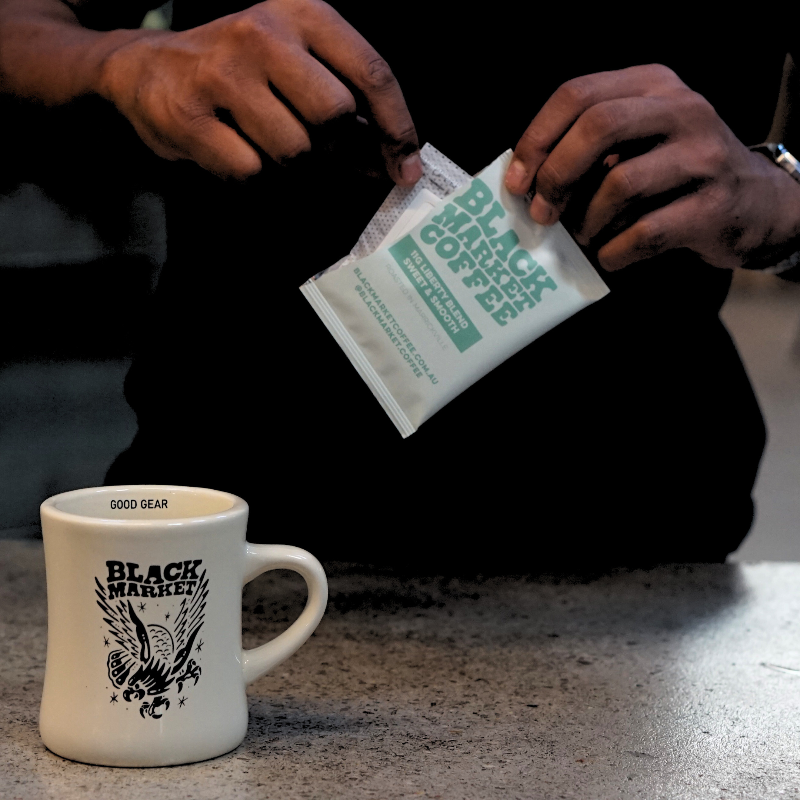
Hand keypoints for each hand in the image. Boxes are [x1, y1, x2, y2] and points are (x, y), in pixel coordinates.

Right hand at [97, 0, 421, 182]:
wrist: (143, 68)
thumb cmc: (238, 74)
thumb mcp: (294, 70)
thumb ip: (346, 111)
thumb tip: (392, 161)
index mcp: (302, 18)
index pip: (371, 72)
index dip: (398, 127)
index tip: (407, 167)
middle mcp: (263, 35)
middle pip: (334, 114)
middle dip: (333, 146)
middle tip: (315, 148)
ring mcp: (222, 72)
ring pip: (294, 149)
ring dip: (288, 163)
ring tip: (261, 140)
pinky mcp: (189, 114)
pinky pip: (250, 170)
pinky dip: (250, 174)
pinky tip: (231, 149)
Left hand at [504, 64, 799, 270]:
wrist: (755, 204)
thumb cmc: (677, 174)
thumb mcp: (639, 140)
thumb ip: (590, 147)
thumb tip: (524, 180)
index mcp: (652, 85)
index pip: (577, 94)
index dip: (536, 139)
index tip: (516, 182)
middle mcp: (682, 109)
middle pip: (598, 127)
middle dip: (556, 175)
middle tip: (540, 213)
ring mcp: (703, 156)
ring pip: (621, 183)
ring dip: (586, 222)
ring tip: (582, 238)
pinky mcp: (714, 206)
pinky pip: (645, 232)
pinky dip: (614, 251)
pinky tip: (609, 256)